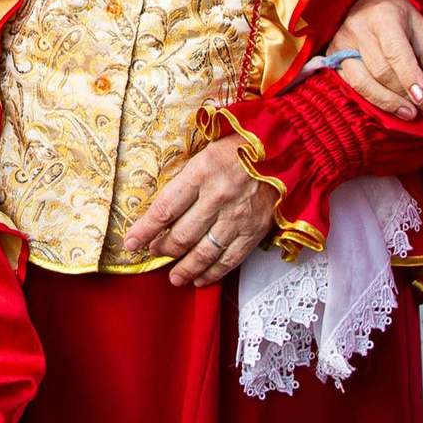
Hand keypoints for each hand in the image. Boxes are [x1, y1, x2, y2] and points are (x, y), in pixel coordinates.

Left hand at [123, 135, 277, 288]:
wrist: (291, 147)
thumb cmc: (246, 143)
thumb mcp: (210, 145)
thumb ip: (189, 173)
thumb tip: (166, 198)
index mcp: (202, 171)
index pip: (164, 209)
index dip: (144, 230)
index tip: (131, 242)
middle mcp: (217, 197)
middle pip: (181, 235)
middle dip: (163, 249)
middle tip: (155, 253)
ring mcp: (238, 217)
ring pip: (203, 252)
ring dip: (185, 268)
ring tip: (174, 277)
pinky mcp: (255, 230)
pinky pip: (230, 259)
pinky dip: (213, 273)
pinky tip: (201, 278)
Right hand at [328, 0, 422, 119]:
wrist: (366, 5)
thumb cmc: (398, 16)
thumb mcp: (420, 25)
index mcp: (382, 16)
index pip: (395, 52)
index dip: (409, 78)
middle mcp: (356, 29)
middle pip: (380, 71)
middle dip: (404, 94)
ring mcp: (340, 45)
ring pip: (361, 82)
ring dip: (387, 102)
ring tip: (409, 113)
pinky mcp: (332, 59)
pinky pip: (350, 86)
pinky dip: (372, 100)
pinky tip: (389, 107)